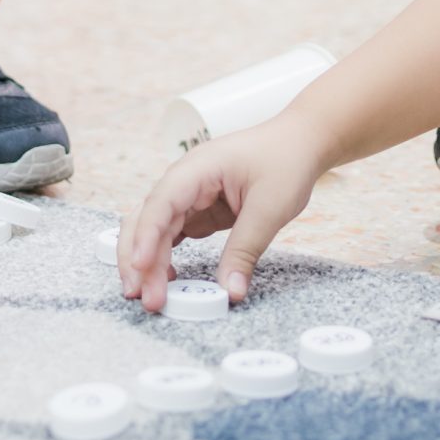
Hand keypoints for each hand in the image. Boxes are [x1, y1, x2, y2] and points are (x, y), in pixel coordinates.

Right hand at [119, 115, 329, 309]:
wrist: (301, 142)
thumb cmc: (286, 161)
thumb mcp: (270, 208)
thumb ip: (245, 250)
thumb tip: (230, 292)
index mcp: (198, 168)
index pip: (161, 202)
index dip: (147, 235)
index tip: (141, 267)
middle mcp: (184, 179)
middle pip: (147, 219)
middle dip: (139, 258)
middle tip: (145, 297)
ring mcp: (189, 194)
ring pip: (155, 229)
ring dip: (148, 261)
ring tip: (148, 296)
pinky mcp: (198, 209)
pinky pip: (173, 233)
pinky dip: (164, 256)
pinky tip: (167, 279)